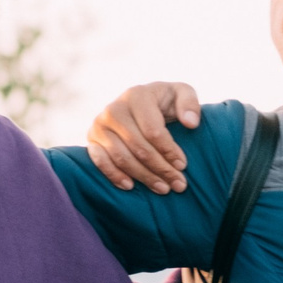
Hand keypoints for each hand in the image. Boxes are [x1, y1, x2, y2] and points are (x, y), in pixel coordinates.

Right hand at [85, 83, 201, 193]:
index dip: (169, 150)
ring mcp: (99, 125)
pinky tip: (131, 186)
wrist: (140, 105)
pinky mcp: (91, 139)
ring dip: (143, 176)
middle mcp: (114, 109)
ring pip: (121, 157)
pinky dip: (114, 175)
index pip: (152, 130)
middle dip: (160, 168)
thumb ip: (190, 103)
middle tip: (178, 184)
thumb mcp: (182, 94)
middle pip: (138, 146)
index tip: (183, 165)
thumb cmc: (165, 102)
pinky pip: (99, 161)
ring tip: (163, 188)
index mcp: (137, 95)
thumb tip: (191, 123)